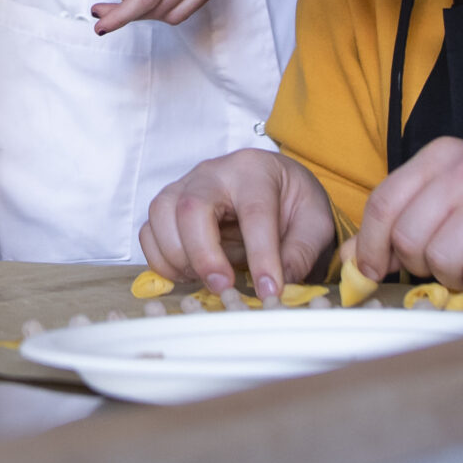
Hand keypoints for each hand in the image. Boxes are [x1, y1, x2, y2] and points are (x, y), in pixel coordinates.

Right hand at [140, 148, 335, 300]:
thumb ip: (301, 252)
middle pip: (192, 207)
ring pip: (161, 215)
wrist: (274, 184)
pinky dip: (161, 259)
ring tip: (206, 280)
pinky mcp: (168, 205)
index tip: (270, 291)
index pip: (255, 212)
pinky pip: (149, 231)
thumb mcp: (314, 222)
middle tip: (225, 287)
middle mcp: (213, 173)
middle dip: (204, 254)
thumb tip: (281, 283)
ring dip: (178, 256)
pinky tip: (188, 274)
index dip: (261, 254)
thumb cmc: (292, 201)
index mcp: (255, 172)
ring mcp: (184, 186)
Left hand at [352, 138, 462, 291]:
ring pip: (441, 262)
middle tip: (448, 264)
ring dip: (456, 277)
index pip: (384, 201)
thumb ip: (404, 221)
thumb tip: (350, 259)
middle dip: (420, 264)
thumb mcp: (454, 199)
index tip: (371, 269)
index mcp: (444, 154)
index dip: (370, 244)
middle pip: (409, 237)